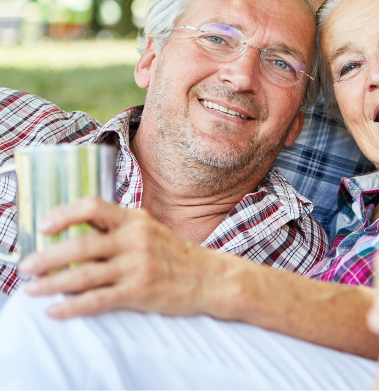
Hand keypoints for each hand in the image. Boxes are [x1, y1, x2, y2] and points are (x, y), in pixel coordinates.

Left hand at [18, 197, 227, 318]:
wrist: (212, 277)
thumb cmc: (176, 255)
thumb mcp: (150, 231)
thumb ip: (119, 229)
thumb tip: (76, 231)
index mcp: (135, 220)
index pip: (93, 207)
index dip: (64, 215)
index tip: (44, 226)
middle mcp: (135, 240)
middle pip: (80, 246)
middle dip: (46, 258)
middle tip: (26, 266)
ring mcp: (138, 266)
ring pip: (83, 275)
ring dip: (51, 284)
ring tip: (32, 290)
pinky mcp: (140, 292)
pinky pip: (97, 300)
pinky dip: (71, 307)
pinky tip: (55, 311)